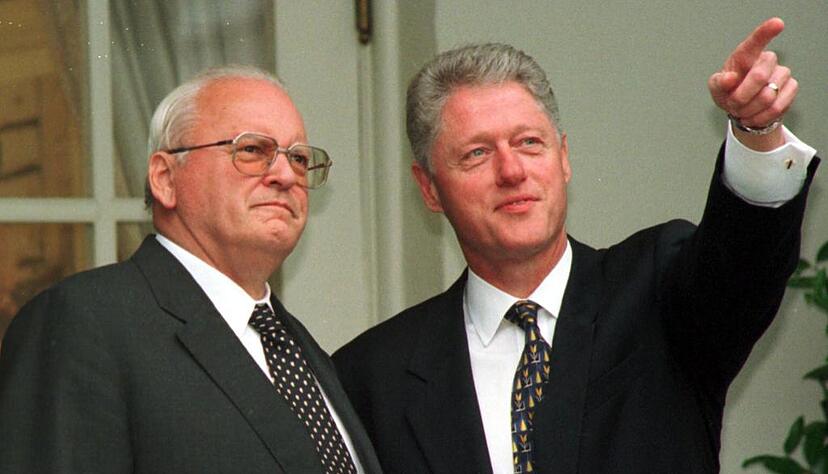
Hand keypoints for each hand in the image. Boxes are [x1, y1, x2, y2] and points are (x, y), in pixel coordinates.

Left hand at [708, 18, 795, 147]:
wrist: (742, 108)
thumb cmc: (728, 91)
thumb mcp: (716, 87)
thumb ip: (719, 83)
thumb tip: (729, 79)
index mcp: (746, 55)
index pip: (756, 41)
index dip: (766, 32)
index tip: (777, 23)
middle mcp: (767, 60)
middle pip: (759, 76)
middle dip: (741, 97)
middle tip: (732, 104)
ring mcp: (782, 73)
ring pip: (767, 97)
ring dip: (749, 110)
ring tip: (742, 111)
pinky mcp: (791, 88)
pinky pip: (776, 108)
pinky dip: (760, 117)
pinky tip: (753, 116)